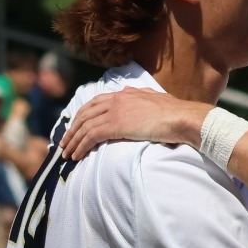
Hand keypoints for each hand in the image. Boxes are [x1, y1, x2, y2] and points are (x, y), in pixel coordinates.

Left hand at [59, 88, 206, 159]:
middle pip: (85, 113)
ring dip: (73, 141)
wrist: (182, 117)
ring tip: (66, 153)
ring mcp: (115, 111)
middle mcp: (116, 99)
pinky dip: (81, 146)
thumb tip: (134, 92)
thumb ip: (142, 95)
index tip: (76, 127)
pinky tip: (76, 155)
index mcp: (125, 93)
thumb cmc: (176, 113)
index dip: (83, 115)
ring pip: (84, 126)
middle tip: (65, 142)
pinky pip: (91, 136)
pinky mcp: (115, 125)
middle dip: (72, 129)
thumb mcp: (156, 98)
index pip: (96, 103)